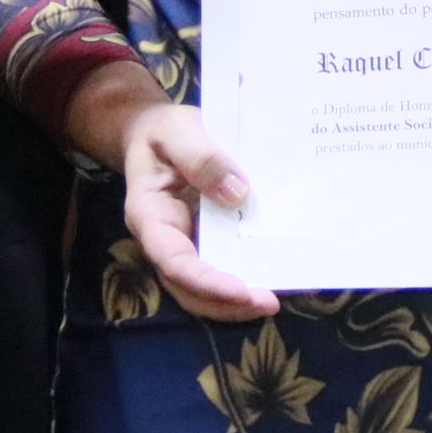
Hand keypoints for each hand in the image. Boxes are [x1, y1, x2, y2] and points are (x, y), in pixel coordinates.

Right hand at [116, 99, 278, 322]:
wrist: (160, 132)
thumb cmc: (163, 130)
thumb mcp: (176, 129)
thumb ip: (200, 156)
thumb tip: (237, 194)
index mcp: (150, 216)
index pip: (173, 262)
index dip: (206, 282)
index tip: (240, 290)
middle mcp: (168, 240)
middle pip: (190, 289)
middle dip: (228, 303)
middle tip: (269, 303)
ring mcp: (189, 244)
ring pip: (207, 288)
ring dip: (240, 301)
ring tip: (278, 298)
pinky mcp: (210, 239)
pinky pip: (226, 265)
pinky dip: (250, 274)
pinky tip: (282, 272)